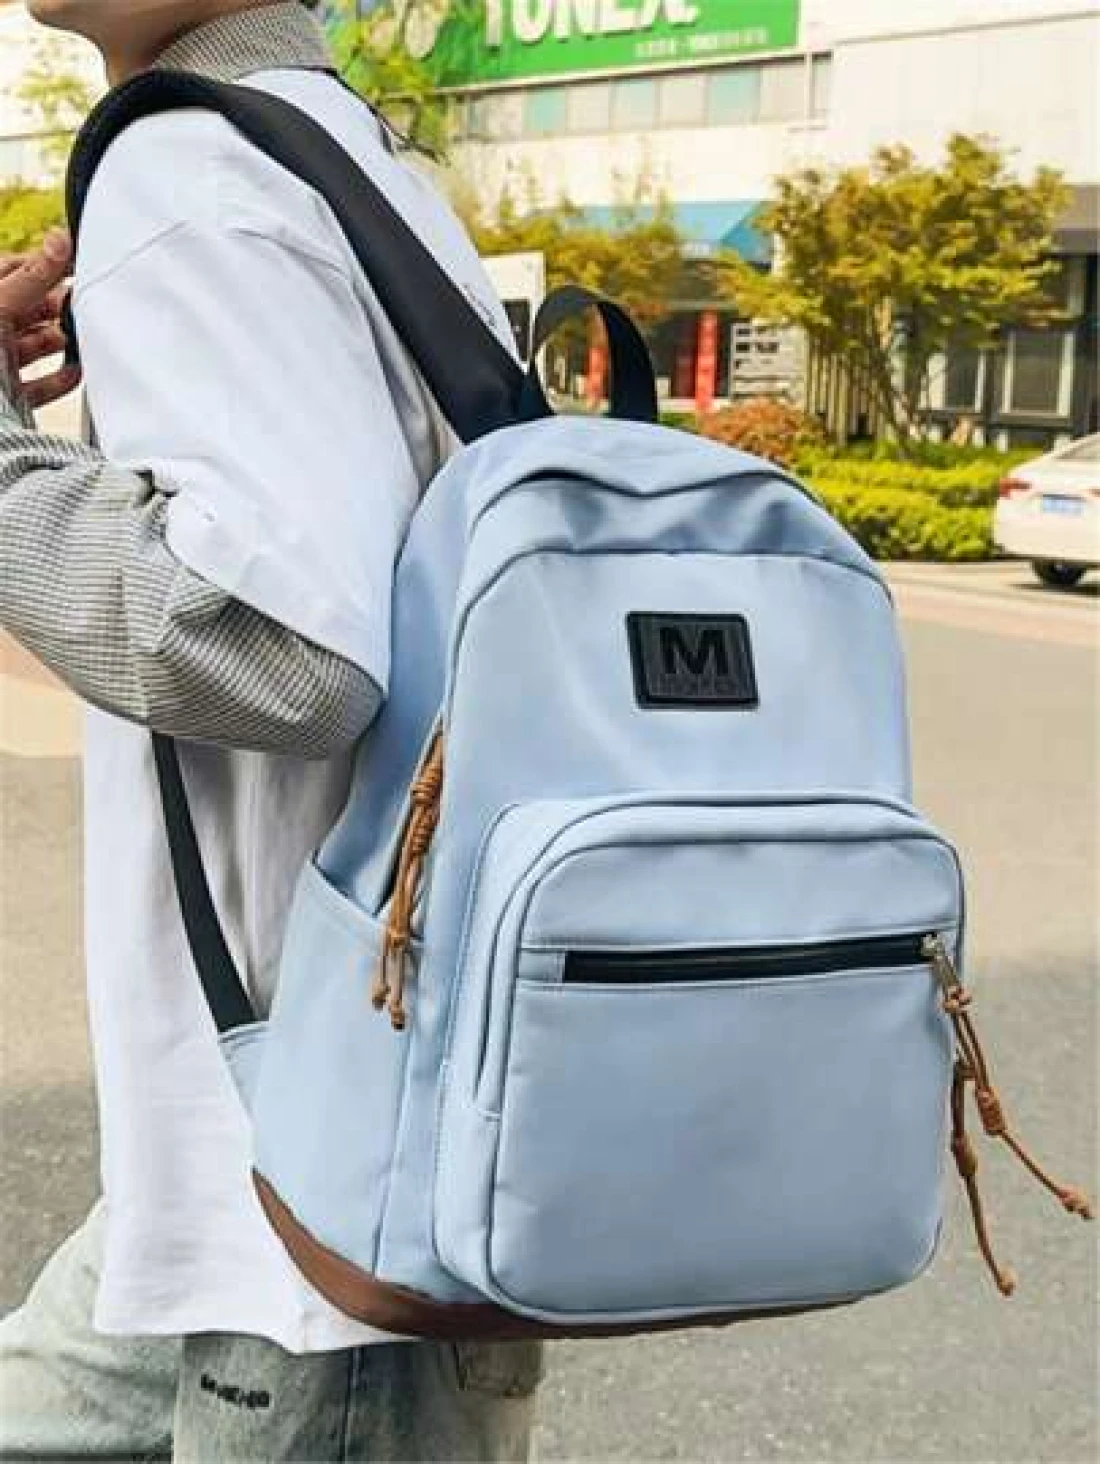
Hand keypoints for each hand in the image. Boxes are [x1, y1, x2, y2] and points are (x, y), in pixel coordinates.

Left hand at [0, 229, 82, 411]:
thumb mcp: (0, 306)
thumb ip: (33, 276)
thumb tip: (60, 239)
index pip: (15, 270)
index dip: (45, 266)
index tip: (77, 266)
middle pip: (29, 310)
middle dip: (57, 309)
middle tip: (82, 306)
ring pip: (36, 346)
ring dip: (61, 343)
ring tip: (82, 339)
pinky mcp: (10, 397)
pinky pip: (39, 385)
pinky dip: (60, 380)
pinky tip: (75, 373)